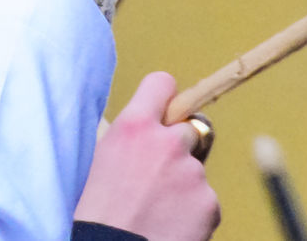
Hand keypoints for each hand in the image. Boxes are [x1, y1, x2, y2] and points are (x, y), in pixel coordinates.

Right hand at [74, 72, 219, 239]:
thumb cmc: (96, 207)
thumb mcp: (100, 156)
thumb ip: (129, 135)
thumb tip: (145, 127)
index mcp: (134, 125)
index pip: (162, 83)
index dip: (163, 97)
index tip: (163, 109)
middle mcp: (168, 142)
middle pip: (191, 127)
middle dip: (179, 145)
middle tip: (157, 171)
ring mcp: (193, 173)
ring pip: (195, 168)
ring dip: (182, 182)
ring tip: (155, 206)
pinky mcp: (210, 202)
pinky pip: (205, 198)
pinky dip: (192, 210)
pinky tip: (169, 223)